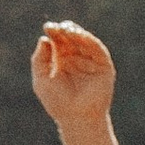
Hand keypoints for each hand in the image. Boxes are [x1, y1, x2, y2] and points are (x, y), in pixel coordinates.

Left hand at [31, 19, 122, 144]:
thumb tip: (44, 39)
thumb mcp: (41, 78)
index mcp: (62, 60)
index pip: (59, 41)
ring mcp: (91, 61)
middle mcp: (77, 58)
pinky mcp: (104, 66)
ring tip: (68, 30)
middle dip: (65, 31)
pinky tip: (80, 36)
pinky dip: (90, 41)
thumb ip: (39, 59)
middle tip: (58, 27)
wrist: (75, 118)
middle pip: (72, 38)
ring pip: (85, 41)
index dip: (54, 32)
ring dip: (77, 33)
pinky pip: (98, 50)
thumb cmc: (57, 101)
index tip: (48, 27)